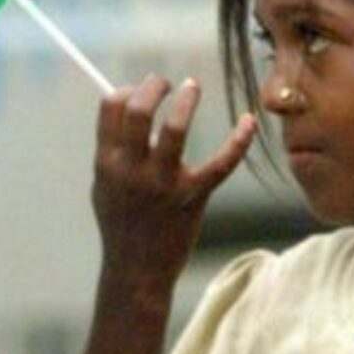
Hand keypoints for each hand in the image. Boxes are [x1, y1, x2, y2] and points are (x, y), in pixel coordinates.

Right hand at [92, 77, 258, 293]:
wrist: (137, 271)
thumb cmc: (122, 224)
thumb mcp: (105, 186)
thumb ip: (115, 150)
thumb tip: (134, 107)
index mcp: (107, 163)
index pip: (111, 107)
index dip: (127, 89)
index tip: (140, 90)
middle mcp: (131, 170)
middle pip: (138, 110)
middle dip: (153, 85)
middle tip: (165, 82)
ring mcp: (162, 184)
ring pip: (174, 128)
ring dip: (185, 100)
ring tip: (192, 87)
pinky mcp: (193, 197)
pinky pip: (221, 163)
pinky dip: (238, 140)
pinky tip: (248, 121)